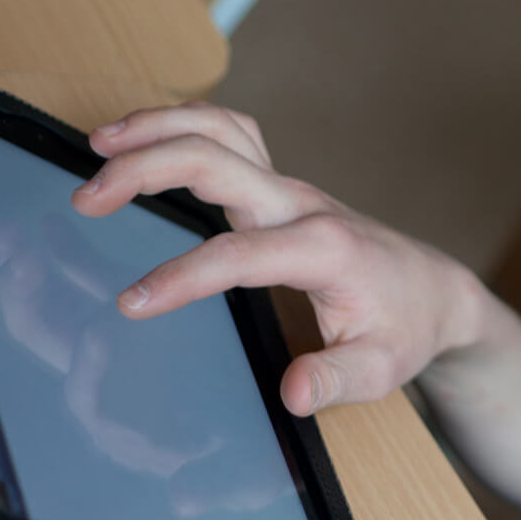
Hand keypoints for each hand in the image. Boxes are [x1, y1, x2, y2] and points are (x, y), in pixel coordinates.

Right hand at [71, 103, 493, 417]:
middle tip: (86, 198)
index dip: (182, 277)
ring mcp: (291, 189)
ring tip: (98, 143)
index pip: (239, 255)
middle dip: (148, 167)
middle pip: (218, 160)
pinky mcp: (280, 186)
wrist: (433, 292)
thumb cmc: (404, 330)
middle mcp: (303, 206)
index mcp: (323, 250)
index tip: (131, 303)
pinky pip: (230, 135)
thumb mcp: (382, 368)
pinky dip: (181, 125)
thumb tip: (295, 394)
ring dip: (159, 126)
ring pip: (223, 128)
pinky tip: (139, 140)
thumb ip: (338, 380)